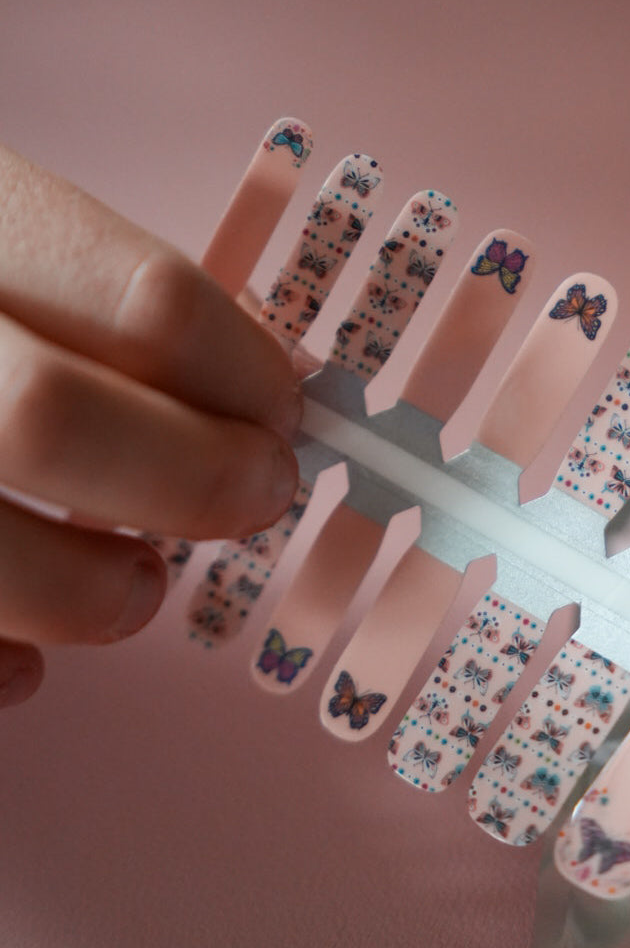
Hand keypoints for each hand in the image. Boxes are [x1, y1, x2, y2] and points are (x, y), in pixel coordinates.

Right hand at [0, 144, 302, 703]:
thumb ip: (88, 296)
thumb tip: (256, 394)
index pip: (135, 300)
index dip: (242, 371)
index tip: (285, 409)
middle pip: (55, 421)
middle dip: (191, 478)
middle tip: (257, 495)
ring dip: (96, 594)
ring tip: (136, 585)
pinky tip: (22, 651)